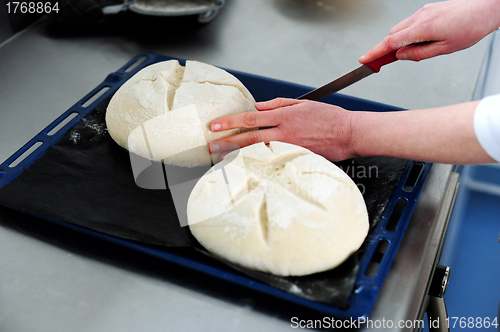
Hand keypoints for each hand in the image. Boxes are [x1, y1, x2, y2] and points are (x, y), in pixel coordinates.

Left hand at [208, 98, 354, 161]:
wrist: (348, 133)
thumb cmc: (328, 117)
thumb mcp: (303, 104)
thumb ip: (278, 104)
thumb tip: (257, 107)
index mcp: (284, 116)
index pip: (251, 118)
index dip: (231, 122)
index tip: (216, 126)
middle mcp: (284, 132)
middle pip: (249, 138)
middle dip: (227, 142)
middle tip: (211, 146)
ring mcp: (289, 148)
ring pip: (257, 152)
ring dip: (237, 155)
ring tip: (221, 158)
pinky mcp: (295, 159)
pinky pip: (272, 161)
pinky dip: (256, 163)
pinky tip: (245, 166)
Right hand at [360, 0, 499, 62]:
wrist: (487, 6)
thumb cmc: (471, 26)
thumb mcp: (445, 49)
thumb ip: (419, 54)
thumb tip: (402, 57)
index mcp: (421, 28)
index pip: (389, 43)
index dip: (374, 53)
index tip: (364, 60)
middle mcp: (419, 17)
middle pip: (392, 35)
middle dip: (387, 49)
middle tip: (386, 63)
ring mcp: (422, 11)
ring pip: (400, 29)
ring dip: (399, 42)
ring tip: (414, 51)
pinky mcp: (428, 9)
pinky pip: (410, 23)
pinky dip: (409, 34)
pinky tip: (422, 40)